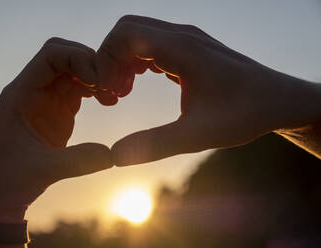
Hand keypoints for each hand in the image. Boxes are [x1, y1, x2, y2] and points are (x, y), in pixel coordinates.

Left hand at [0, 38, 112, 222]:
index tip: (99, 80)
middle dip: (90, 63)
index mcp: (20, 94)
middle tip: (112, 84)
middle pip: (64, 55)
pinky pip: (79, 88)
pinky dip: (96, 89)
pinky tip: (110, 102)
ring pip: (74, 70)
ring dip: (96, 76)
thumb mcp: (42, 170)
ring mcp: (45, 99)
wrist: (0, 193)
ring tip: (115, 94)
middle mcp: (32, 90)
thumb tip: (113, 154)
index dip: (78, 59)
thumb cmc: (10, 180)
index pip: (50, 56)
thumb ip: (78, 160)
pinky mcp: (57, 110)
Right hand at [96, 15, 320, 164]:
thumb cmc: (244, 114)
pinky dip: (136, 61)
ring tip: (123, 92)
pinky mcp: (190, 49)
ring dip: (122, 60)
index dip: (105, 60)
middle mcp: (183, 36)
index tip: (107, 93)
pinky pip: (152, 45)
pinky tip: (138, 84)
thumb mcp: (198, 135)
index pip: (124, 35)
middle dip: (110, 59)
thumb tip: (115, 156)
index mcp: (182, 48)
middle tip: (113, 93)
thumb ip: (155, 144)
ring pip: (138, 36)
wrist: (278, 101)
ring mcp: (187, 40)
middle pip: (126, 30)